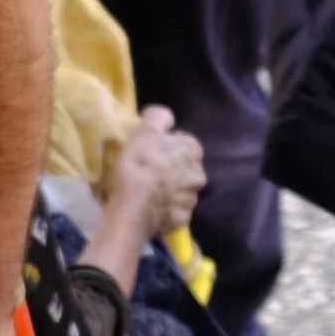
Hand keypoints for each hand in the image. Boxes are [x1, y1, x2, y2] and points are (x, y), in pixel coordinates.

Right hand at [113, 104, 206, 224]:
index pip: (184, 143)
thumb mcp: (145, 129)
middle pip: (185, 168)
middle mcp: (199, 174)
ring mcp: (192, 199)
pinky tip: (151, 207)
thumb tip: (167, 118)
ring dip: (170, 190)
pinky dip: (166, 208)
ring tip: (149, 191)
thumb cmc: (140, 163)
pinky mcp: (183, 219)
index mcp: (193, 150)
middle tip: (150, 172)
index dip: (167, 146)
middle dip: (172, 169)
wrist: (135, 205)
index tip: (151, 152)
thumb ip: (160, 116)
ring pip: (181, 190)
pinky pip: (175, 210)